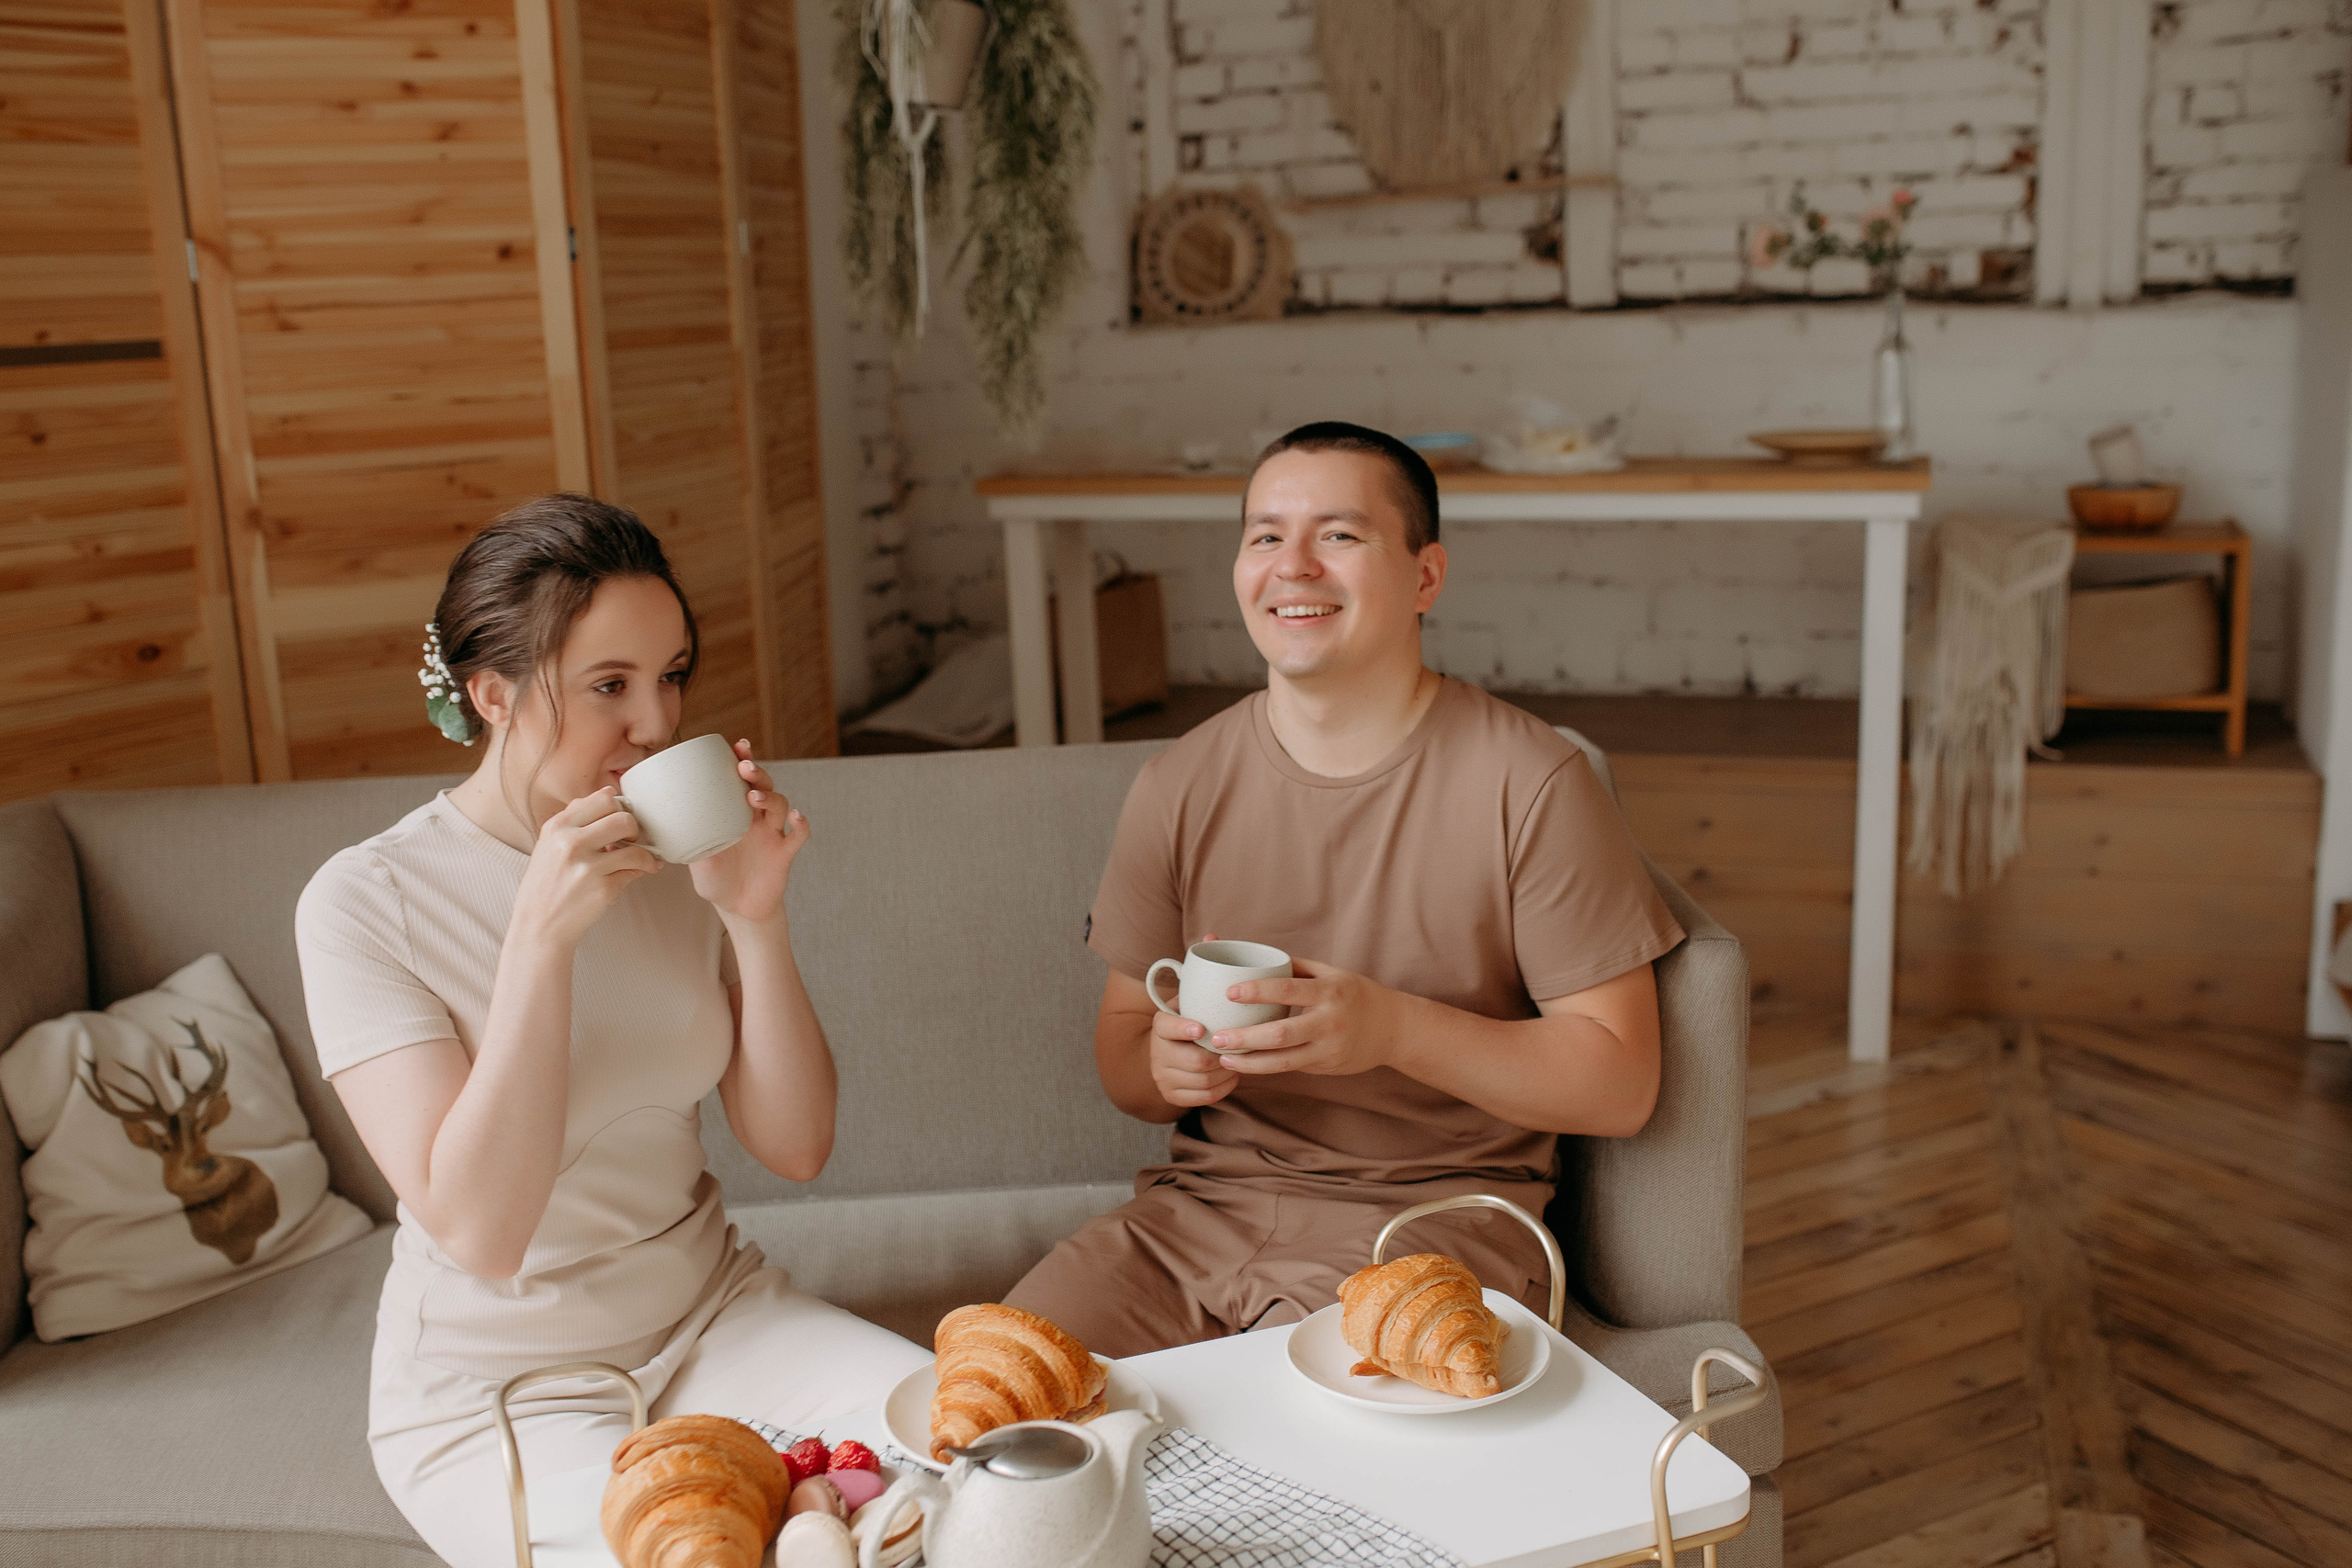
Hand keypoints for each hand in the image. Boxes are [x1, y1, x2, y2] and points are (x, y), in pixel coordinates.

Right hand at [509, 789, 659, 950]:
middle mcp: (571, 843)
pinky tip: (637, 874)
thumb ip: (576, 819)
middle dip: (635, 830)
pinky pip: (633, 873)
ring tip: (645, 860)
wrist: (538, 926)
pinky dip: (639, 873)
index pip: (603, 799)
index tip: (621, 820)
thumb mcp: (549, 845)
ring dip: (646, 856)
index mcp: (557, 827)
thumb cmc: (547, 884)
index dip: (619, 808)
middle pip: (624, 819)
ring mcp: (587, 867)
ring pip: (635, 849)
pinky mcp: (602, 889)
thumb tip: (609, 793)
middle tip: (633, 840)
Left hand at [688, 741, 809, 925]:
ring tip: (753, 796)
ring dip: (770, 796)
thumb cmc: (716, 881)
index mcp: (734, 814)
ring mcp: (772, 835)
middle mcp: (755, 819)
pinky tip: (796, 817)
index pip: (740, 780)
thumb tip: (674, 824)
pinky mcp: (785, 854)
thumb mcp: (698, 862)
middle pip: (764, 785)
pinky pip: (798, 835)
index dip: (742, 760)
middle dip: (756, 773)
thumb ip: (692, 843)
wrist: (738, 910)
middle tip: (743, 767)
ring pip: (780, 805)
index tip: (738, 746)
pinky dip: (801, 824)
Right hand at [1145, 929, 1238, 1108]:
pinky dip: (1222, 1089)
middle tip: (1239, 1046)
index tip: (1201, 1028)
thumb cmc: (1189, 1018)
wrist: (1166, 1055)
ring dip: (1226, 1073)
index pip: (1166, 1027)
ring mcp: (1164, 1076)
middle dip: (1219, 1056)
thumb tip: (1212, 934)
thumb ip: (1201, 970)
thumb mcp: (1189, 996)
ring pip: (1201, 1081)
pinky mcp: (1172, 1096)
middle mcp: (1157, 1052)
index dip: (1183, 1028)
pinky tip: (1233, 1076)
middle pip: (1192, 1060)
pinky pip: (1202, 1098)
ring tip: (1241, 1060)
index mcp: (1160, 1025)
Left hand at [1208, 957, 1416, 1077]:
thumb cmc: (1353, 994)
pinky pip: (1292, 1068)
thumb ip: (1294, 967)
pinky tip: (1245, 1065)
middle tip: (1216, 1037)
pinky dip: (1266, 1067)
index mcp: (1329, 990)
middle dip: (1245, 1038)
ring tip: (1223, 1060)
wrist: (1392, 1027)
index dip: (1257, 991)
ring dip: (1250, 1063)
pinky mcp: (1328, 1067)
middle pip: (1281, 1034)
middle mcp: (1330, 1021)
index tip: (1229, 992)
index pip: (1288, 989)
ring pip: (1283, 1061)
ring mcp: (1330, 1048)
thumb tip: (1251, 956)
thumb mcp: (1330, 974)